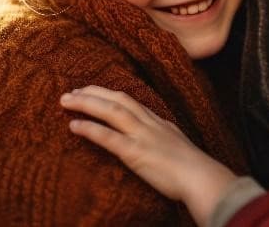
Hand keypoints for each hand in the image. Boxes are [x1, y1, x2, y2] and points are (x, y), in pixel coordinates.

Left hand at [60, 86, 235, 225]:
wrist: (202, 178)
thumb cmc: (193, 170)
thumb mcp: (178, 146)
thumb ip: (164, 139)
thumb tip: (155, 141)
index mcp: (159, 122)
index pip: (130, 100)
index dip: (108, 93)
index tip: (91, 90)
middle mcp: (149, 124)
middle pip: (118, 99)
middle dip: (93, 92)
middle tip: (71, 91)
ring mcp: (142, 136)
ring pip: (111, 111)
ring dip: (87, 103)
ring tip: (66, 101)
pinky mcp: (136, 153)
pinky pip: (108, 137)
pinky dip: (90, 128)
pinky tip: (74, 125)